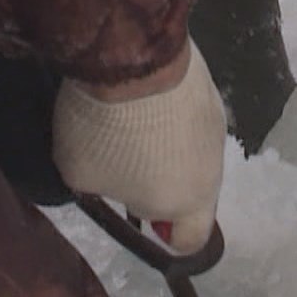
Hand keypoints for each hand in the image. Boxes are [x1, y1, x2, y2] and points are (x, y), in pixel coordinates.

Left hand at [52, 42, 226, 253]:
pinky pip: (191, 120)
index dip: (166, 236)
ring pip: (193, 155)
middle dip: (161, 187)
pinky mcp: (211, 95)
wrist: (131, 55)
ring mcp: (216, 130)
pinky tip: (143, 98)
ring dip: (169, 150)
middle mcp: (211, 172)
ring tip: (132, 125)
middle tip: (125, 166)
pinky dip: (172, 117)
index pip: (190, 240)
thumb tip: (114, 180)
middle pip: (192, 194)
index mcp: (183, 204)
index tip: (139, 217)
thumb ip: (103, 191)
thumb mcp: (80, 175)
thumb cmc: (104, 130)